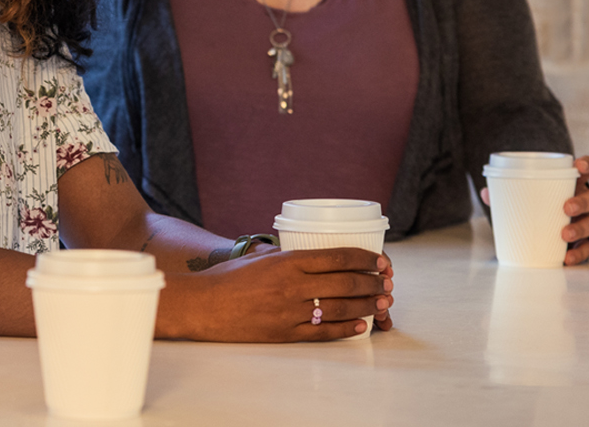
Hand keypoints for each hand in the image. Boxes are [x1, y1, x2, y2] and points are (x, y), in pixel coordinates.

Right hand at [168, 247, 393, 342]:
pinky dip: (344, 329)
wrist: (202, 306)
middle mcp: (292, 285)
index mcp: (286, 261)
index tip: (380, 260)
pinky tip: (359, 326)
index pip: (336, 256)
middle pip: (344, 282)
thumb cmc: (227, 279)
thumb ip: (286, 257)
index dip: (363, 258)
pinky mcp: (284, 333)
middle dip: (371, 282)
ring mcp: (289, 311)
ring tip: (381, 303)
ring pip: (339, 308)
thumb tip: (311, 255)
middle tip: (387, 283)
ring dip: (365, 305)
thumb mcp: (258, 257)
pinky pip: (322, 332)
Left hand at [480, 154, 588, 264]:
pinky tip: (567, 258)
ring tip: (564, 234)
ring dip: (580, 228)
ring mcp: (586, 221)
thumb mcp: (526, 194)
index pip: (588, 169)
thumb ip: (507, 192)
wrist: (544, 226)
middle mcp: (583, 201)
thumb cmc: (538, 203)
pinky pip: (586, 248)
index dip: (588, 165)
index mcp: (572, 183)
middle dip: (582, 202)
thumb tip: (486, 193)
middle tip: (567, 207)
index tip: (579, 166)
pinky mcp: (583, 241)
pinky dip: (578, 253)